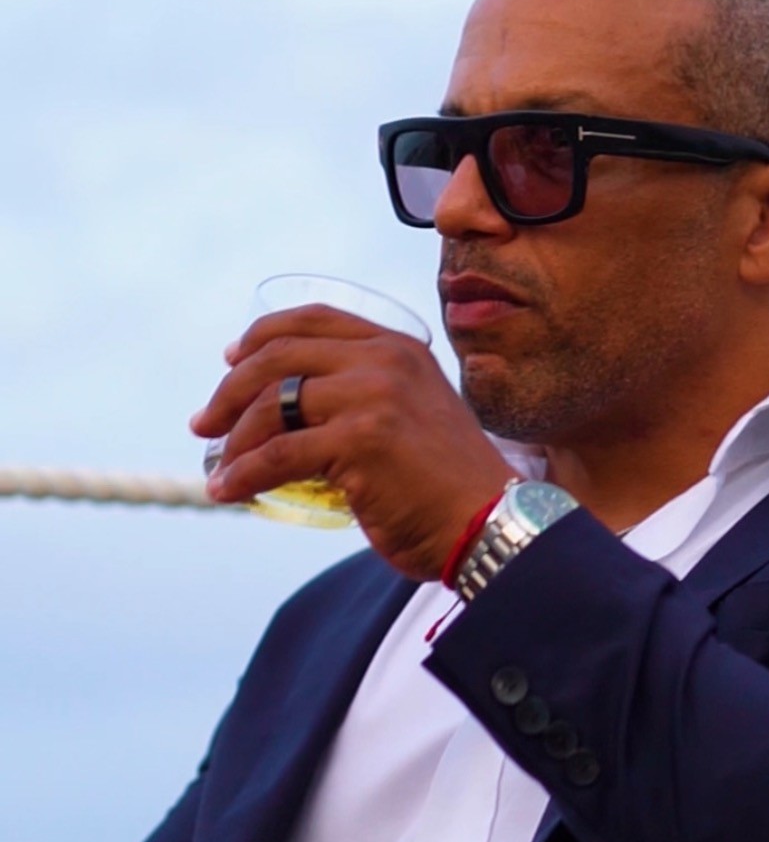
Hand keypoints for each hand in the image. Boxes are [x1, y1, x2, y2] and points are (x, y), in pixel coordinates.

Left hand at [189, 305, 511, 579]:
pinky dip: (243, 474)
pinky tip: (229, 491)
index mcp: (397, 347)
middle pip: (280, 355)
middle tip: (206, 423)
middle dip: (230, 389)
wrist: (489, 522)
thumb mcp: (414, 412)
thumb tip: (296, 410)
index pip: (314, 319)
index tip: (230, 359)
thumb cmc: (446, 483)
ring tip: (219, 467)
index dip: (262, 334)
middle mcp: (384, 360)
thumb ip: (369, 397)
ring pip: (272, 404)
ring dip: (233, 439)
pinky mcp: (360, 440)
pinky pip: (278, 454)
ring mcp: (373, 396)